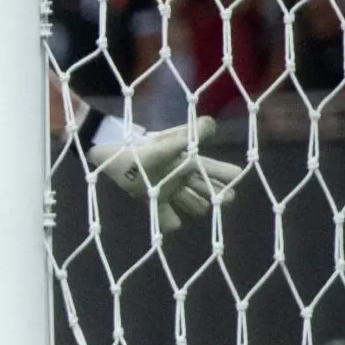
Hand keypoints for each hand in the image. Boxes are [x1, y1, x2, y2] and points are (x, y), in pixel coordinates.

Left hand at [89, 115, 240, 231]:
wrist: (113, 155)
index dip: (227, 176)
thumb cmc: (141, 147)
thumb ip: (185, 136)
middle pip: (212, 192)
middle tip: (219, 198)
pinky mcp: (155, 201)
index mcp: (190, 162)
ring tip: (185, 198)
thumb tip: (210, 123)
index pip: (218, 171)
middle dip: (218, 195)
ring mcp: (172, 191)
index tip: (232, 183)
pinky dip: (171, 222)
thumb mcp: (163, 142)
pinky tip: (172, 221)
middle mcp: (185, 178)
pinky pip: (169, 217)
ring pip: (196, 205)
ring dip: (195, 205)